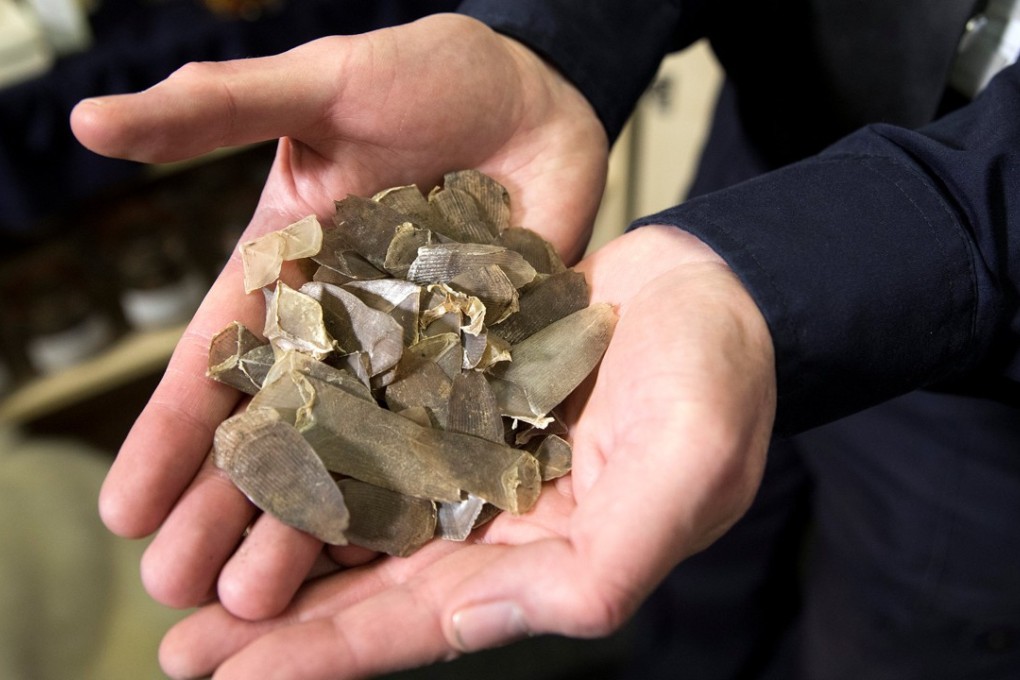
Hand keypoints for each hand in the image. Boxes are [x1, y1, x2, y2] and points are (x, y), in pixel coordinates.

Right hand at [70, 13, 608, 617]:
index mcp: (287, 270)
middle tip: (179, 585)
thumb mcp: (318, 85)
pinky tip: (379, 557)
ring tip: (262, 599)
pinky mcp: (482, 359)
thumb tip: (92, 119)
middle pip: (276, 426)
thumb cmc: (427, 76)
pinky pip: (445, 434)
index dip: (171, 434)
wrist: (537, 94)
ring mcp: (413, 350)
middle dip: (226, 504)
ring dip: (308, 521)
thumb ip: (221, 110)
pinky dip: (415, 491)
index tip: (123, 508)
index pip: (216, 362)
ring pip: (353, 449)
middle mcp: (342, 325)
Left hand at [157, 225, 776, 678]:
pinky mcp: (455, 394)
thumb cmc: (718, 381)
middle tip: (181, 644)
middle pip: (372, 582)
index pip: (425, 621)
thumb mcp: (686, 473)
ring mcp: (471, 456)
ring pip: (358, 512)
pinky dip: (314, 448)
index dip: (331, 655)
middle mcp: (498, 520)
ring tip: (187, 566)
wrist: (715, 288)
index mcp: (548, 559)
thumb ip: (605, 563)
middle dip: (278, 619)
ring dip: (278, 539)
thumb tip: (503, 622)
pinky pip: (372, 429)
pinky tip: (255, 455)